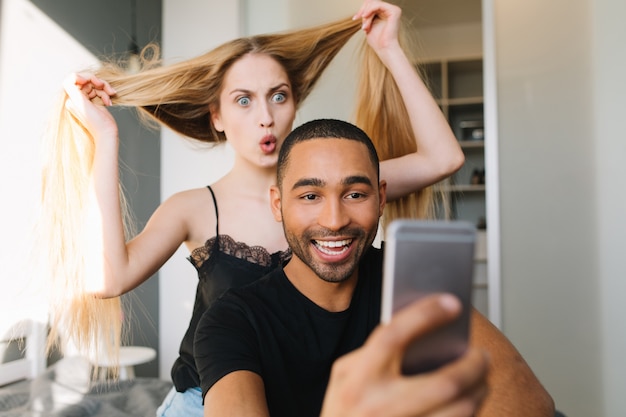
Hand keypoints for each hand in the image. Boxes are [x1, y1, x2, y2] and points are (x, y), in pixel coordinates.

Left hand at [62, 72, 117, 140]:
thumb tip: (74, 77)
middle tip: (108, 88)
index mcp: (72, 99)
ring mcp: (85, 101)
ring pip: (94, 86)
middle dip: (99, 83)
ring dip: (104, 89)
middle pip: (86, 81)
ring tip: (110, 95)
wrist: (107, 134)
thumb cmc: (97, 122)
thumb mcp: (82, 103)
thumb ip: (73, 88)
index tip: (94, 82)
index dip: (84, 77)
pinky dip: (106, 95)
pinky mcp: (94, 103)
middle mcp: (77, 99)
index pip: (73, 79)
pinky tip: (109, 102)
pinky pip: (99, 92)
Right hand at [320, 294, 488, 416]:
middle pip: (444, 383)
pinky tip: (470, 400)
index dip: (424, 315)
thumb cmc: (344, 410)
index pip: (392, 337)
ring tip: (481, 377)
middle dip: (473, 365)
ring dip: (478, 391)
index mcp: (357, 381)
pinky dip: (470, 411)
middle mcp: (379, 408)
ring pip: (459, 411)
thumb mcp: (344, 377)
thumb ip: (373, 352)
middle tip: (481, 354)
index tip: (452, 302)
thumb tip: (421, 329)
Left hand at [353, 0, 401, 55]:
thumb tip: (362, 6)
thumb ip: (367, 15)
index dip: (362, 10)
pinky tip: (365, 17)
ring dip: (366, 15)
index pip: (371, 4)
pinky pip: (378, 5)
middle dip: (363, 12)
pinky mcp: (395, 11)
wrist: (385, 49)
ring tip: (365, 27)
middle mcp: (390, 10)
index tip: (355, 18)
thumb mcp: (368, 24)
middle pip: (372, 2)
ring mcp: (393, 10)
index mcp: (385, 13)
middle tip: (359, 22)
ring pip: (374, 4)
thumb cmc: (377, 42)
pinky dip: (369, 10)